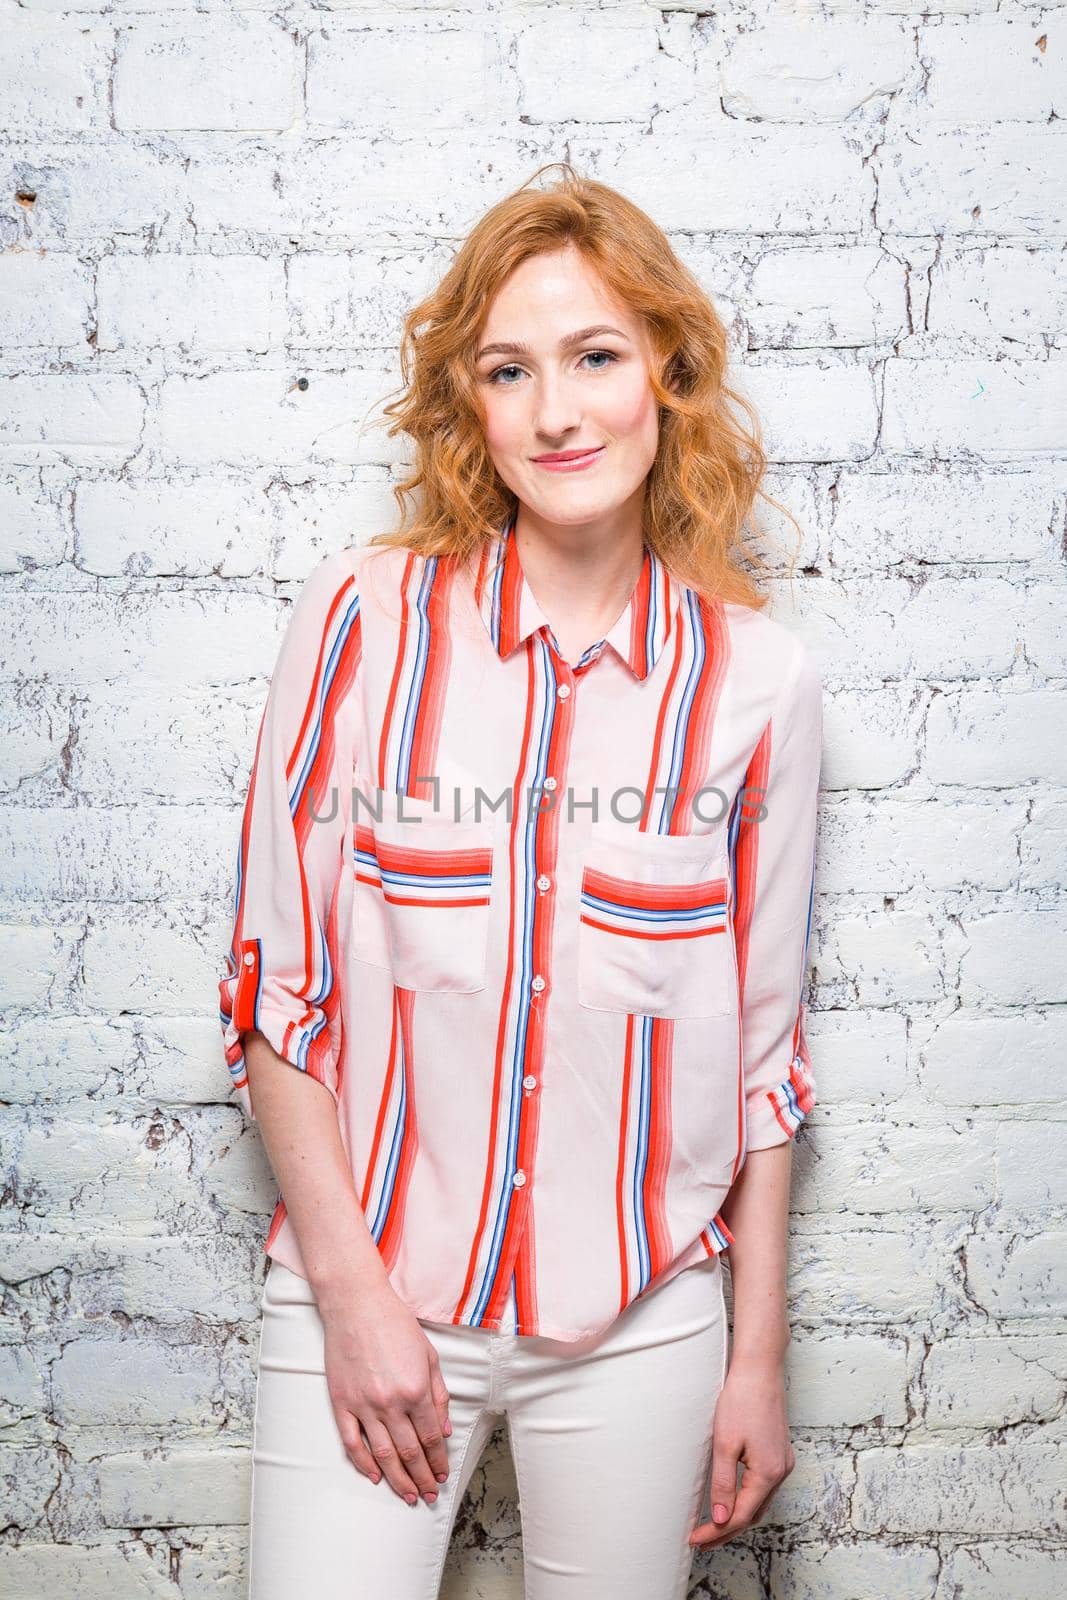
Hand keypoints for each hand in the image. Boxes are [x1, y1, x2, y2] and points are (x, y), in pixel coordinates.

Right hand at [319, 1281, 452, 1506]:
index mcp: (416, 1389)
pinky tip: (375, 1477)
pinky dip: (364, 1464)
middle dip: (422, 1477)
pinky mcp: (341, 1403)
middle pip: (410, 1452)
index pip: (431, 1438)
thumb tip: (445, 1431)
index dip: (439, 1460)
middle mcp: (391, 1402)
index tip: (442, 1475)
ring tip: (408, 1496)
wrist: (356, 1305)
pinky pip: (352, 1443)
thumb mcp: (429, 1355)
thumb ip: (439, 1395)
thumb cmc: (395, 1324)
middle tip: (429, 1495)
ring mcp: (364, 1404)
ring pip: (384, 1454)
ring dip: (398, 1480)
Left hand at [689, 1356, 795, 1548]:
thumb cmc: (742, 1400)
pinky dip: (748, 1500)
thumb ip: (723, 1484)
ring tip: (713, 1527)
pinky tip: (733, 1501)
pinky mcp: (779, 1452)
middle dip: (727, 1530)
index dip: (717, 1531)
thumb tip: (721, 1519)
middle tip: (701, 1541)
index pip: (741, 1516)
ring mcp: (784, 1462)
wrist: (760, 1369)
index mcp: (769, 1473)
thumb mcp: (725, 1444)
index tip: (695, 1539)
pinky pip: (764, 1487)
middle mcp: (782, 1472)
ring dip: (738, 1517)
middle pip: (753, 1514)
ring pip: (760, 1502)